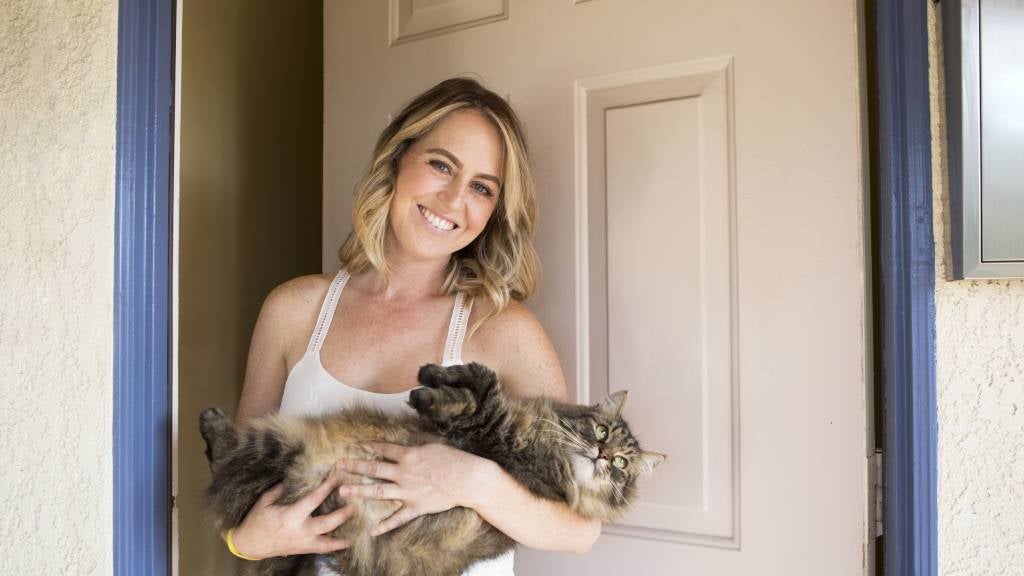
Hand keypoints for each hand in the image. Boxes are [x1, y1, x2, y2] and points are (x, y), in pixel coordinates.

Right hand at [231, 463, 354, 559]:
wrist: (250, 545)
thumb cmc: (257, 521)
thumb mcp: (265, 501)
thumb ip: (280, 489)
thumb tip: (293, 475)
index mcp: (291, 516)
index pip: (314, 499)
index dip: (328, 487)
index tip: (338, 476)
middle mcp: (301, 531)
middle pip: (328, 523)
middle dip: (344, 513)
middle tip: (357, 502)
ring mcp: (304, 543)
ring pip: (330, 541)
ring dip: (345, 534)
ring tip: (360, 526)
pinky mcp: (305, 549)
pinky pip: (324, 549)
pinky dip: (337, 546)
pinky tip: (349, 540)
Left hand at [336, 442, 494, 535]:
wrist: (468, 479)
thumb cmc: (454, 459)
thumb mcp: (434, 444)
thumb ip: (417, 441)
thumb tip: (407, 434)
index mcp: (409, 455)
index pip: (383, 449)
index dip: (369, 446)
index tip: (355, 445)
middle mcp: (404, 472)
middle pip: (374, 468)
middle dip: (354, 466)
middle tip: (338, 466)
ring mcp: (408, 491)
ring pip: (379, 491)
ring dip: (360, 490)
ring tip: (343, 491)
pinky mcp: (416, 507)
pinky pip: (398, 518)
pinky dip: (385, 525)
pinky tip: (372, 531)